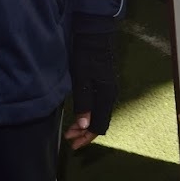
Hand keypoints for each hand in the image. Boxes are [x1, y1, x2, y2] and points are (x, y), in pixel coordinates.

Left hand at [67, 29, 116, 149]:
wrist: (95, 37)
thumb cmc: (86, 57)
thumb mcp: (81, 80)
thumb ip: (83, 104)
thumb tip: (84, 127)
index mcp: (106, 96)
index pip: (99, 125)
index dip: (86, 137)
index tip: (72, 144)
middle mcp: (110, 95)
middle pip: (101, 122)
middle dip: (85, 133)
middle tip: (69, 139)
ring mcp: (109, 90)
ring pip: (99, 115)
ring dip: (86, 124)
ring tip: (71, 129)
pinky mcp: (105, 85)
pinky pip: (99, 107)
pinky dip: (89, 115)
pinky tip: (80, 116)